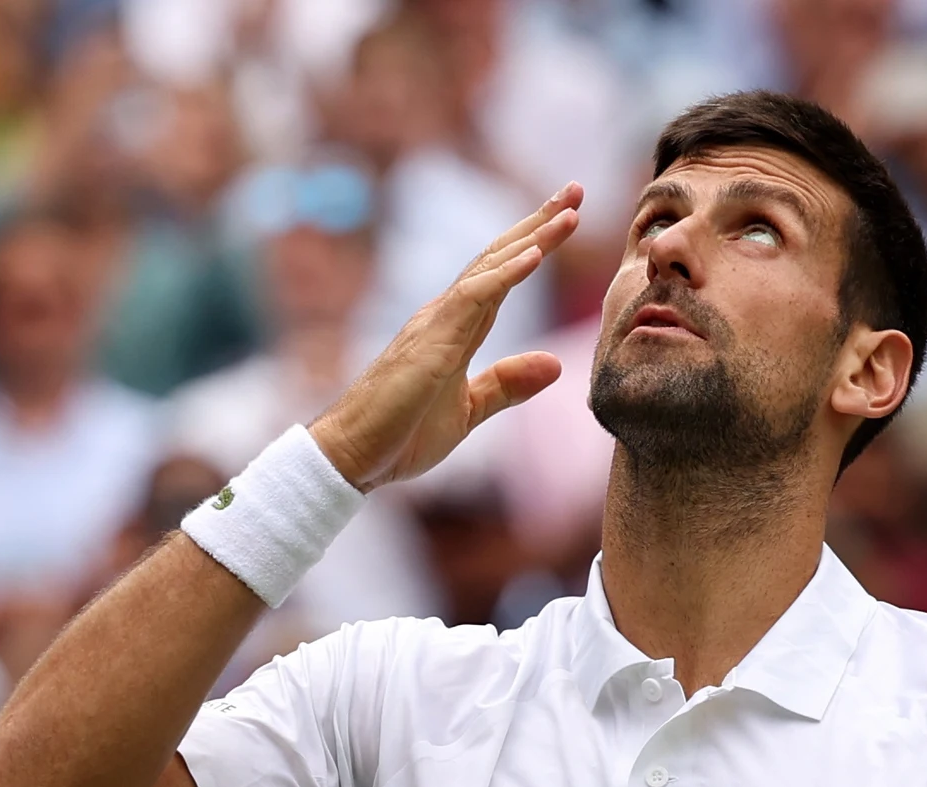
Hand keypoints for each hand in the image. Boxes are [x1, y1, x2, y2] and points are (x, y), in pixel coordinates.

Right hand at [310, 184, 581, 490]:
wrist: (352, 457)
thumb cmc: (401, 434)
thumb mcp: (468, 411)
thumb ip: (507, 385)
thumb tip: (555, 366)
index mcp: (454, 329)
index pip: (501, 277)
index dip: (535, 244)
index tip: (567, 217)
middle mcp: (444, 315)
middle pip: (497, 257)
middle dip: (538, 222)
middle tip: (575, 189)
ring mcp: (435, 324)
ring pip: (490, 268)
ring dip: (532, 238)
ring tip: (567, 212)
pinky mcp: (431, 342)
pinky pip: (473, 298)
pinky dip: (505, 274)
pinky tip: (535, 255)